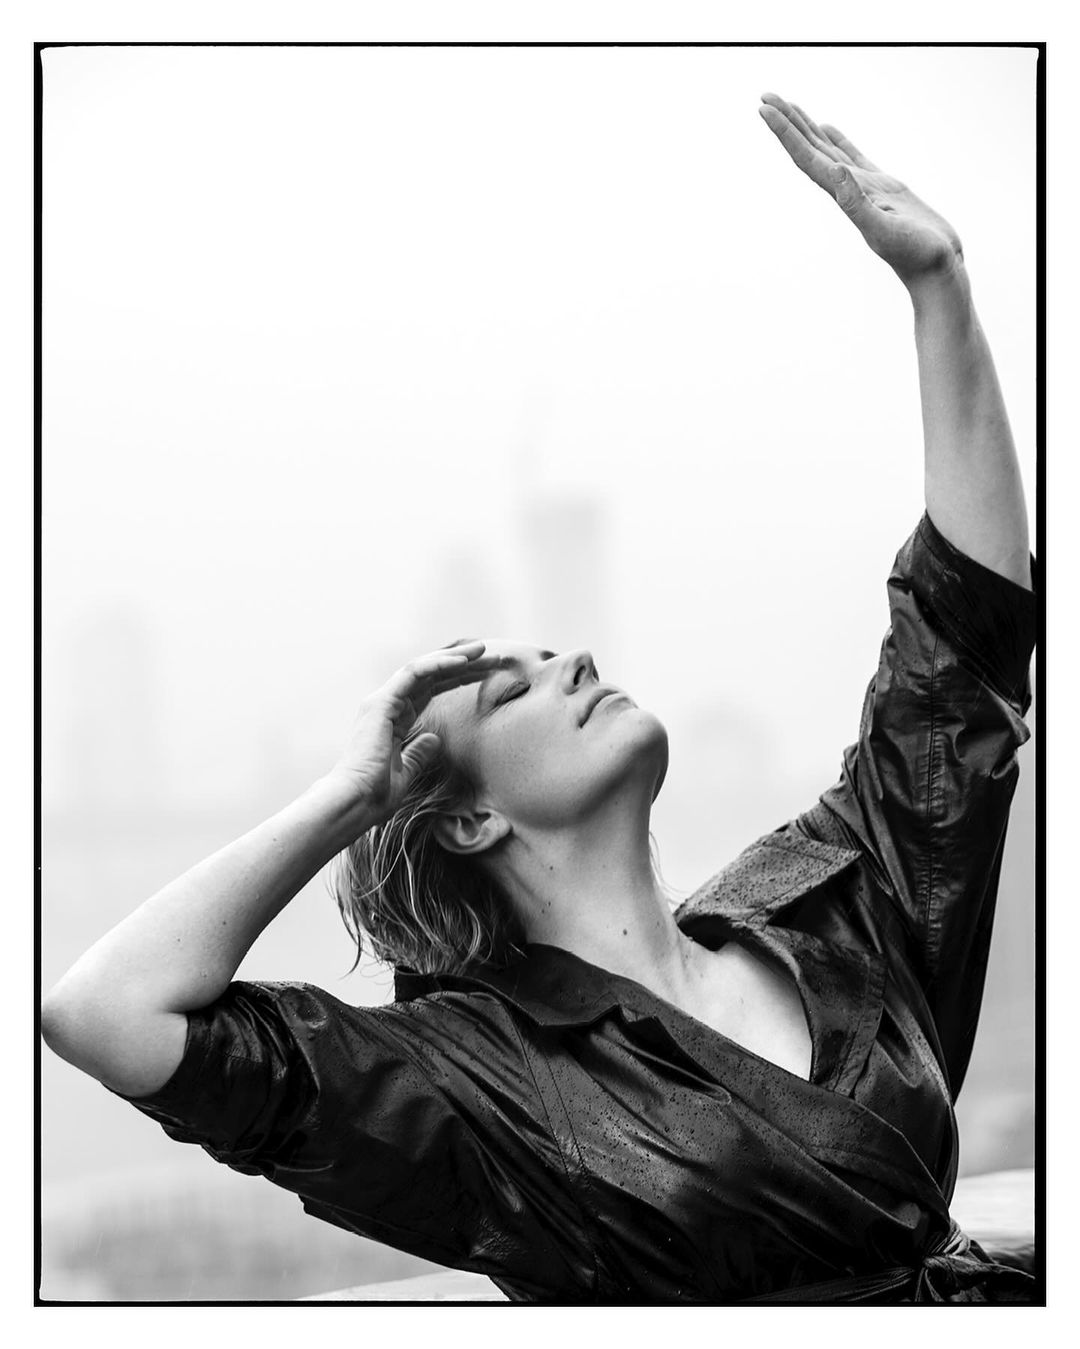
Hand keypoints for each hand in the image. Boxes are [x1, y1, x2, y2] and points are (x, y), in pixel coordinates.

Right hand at [329, 641, 498, 824]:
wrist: (355, 802)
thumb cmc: (376, 794)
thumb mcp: (407, 772)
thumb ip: (419, 753)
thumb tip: (434, 740)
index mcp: (394, 719)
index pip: (431, 690)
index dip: (458, 680)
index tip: (486, 674)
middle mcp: (388, 705)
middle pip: (431, 676)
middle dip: (463, 665)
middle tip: (492, 656)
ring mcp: (383, 701)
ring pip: (424, 669)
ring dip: (455, 658)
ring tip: (482, 651)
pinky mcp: (381, 703)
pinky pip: (413, 674)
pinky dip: (438, 665)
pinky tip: (462, 662)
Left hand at [758, 93, 962, 287]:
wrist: (936, 272)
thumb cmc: (915, 256)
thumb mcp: (885, 229)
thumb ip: (858, 203)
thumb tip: (836, 173)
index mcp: (844, 195)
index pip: (807, 158)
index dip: (785, 132)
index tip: (765, 107)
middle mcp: (848, 190)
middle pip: (809, 150)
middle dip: (787, 123)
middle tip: (767, 96)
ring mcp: (864, 188)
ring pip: (827, 150)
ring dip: (806, 129)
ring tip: (789, 107)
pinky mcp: (883, 188)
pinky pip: (853, 157)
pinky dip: (838, 141)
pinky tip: (827, 128)